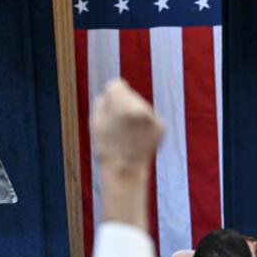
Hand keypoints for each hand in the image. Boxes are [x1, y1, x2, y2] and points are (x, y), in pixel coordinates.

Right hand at [91, 79, 162, 230]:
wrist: (125, 171)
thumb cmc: (106, 147)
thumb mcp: (95, 122)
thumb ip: (103, 101)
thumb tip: (113, 90)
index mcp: (122, 104)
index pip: (116, 85)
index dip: (110, 96)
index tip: (109, 108)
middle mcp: (140, 107)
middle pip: (130, 95)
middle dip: (123, 105)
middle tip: (117, 127)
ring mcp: (152, 116)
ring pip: (141, 106)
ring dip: (134, 115)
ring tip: (127, 135)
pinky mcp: (161, 126)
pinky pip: (150, 118)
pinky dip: (144, 126)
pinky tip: (138, 139)